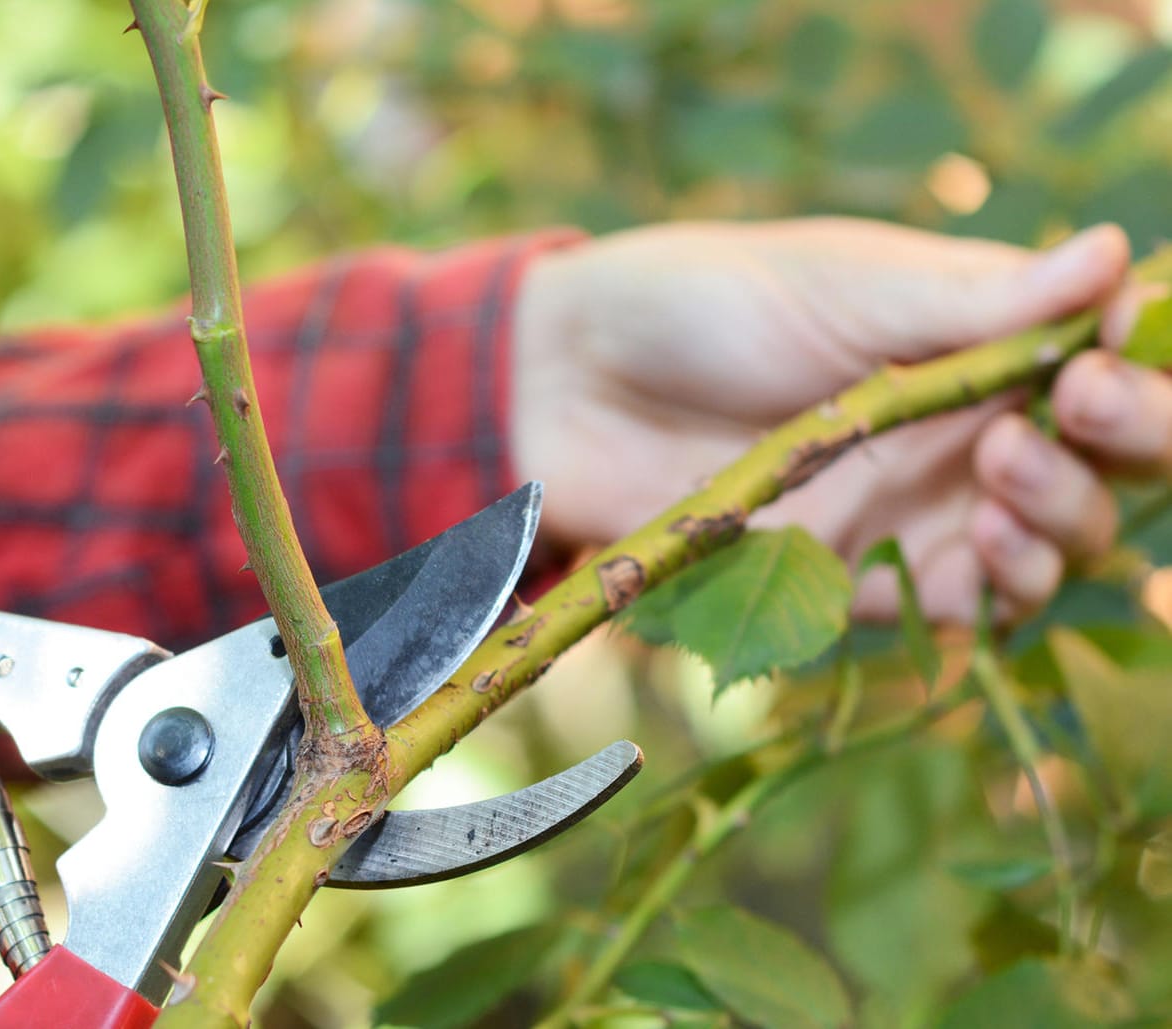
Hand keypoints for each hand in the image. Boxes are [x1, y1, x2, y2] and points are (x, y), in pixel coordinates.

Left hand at [511, 217, 1162, 621]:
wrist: (565, 382)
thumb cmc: (698, 300)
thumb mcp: (839, 280)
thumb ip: (970, 298)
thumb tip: (1112, 254)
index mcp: (974, 338)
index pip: (1107, 368)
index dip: (1135, 383)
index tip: (1098, 375)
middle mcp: (961, 429)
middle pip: (1101, 470)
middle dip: (1113, 456)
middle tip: (1054, 425)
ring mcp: (910, 509)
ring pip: (1043, 549)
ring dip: (1054, 528)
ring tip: (997, 483)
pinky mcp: (850, 581)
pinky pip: (952, 610)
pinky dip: (983, 596)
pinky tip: (967, 558)